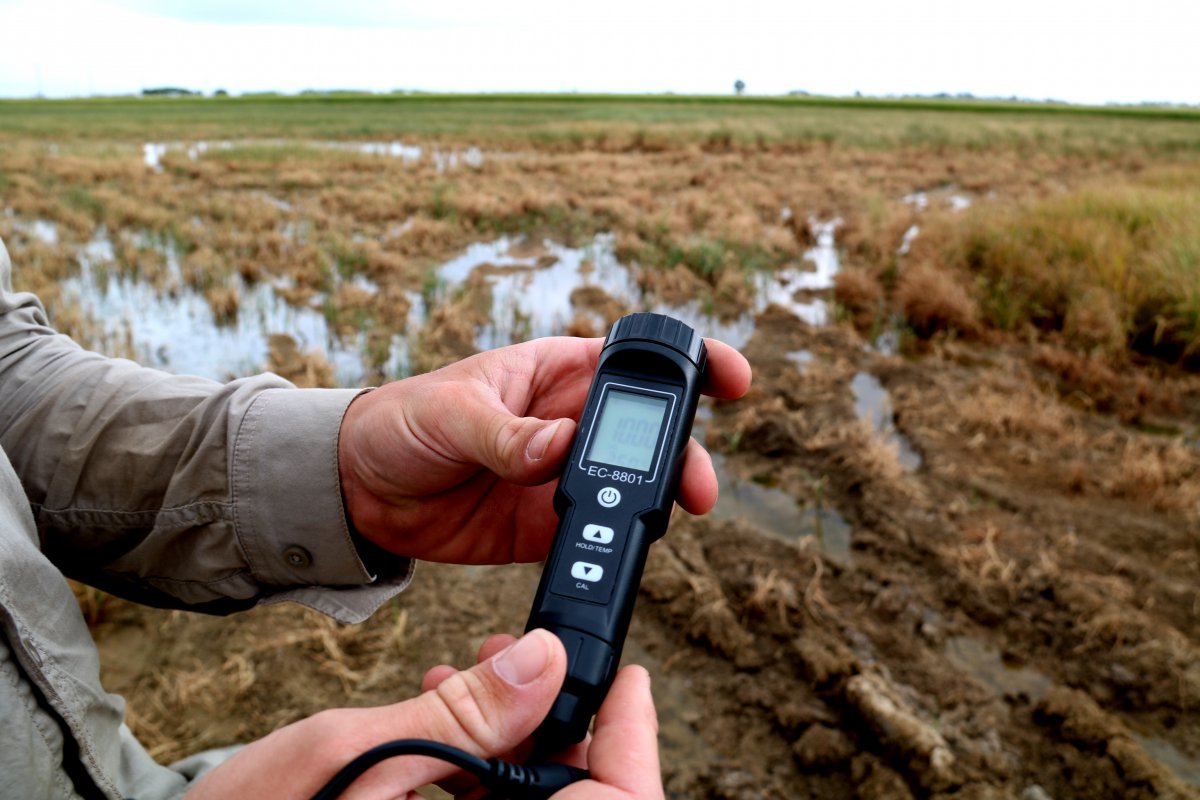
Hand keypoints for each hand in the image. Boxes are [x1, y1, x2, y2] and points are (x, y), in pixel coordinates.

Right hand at [184, 629, 663, 799]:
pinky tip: (435, 710)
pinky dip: (467, 761)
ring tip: (461, 673)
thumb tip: (540, 660)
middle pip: (570, 794)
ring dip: (504, 734)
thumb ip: (455, 717)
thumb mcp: (347, 757)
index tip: (626, 677)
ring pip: (523, 798)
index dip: (632, 741)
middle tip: (519, 657)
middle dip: (551, 719)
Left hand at [338, 335, 750, 562]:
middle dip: (685, 454)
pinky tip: (622, 556)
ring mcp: (563, 478)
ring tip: (661, 521)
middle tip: (696, 486)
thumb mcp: (450, 412)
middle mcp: (571, 424)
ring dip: (657, 504)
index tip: (732, 377)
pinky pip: (595, 537)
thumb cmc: (402, 421)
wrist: (357, 489)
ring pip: (634, 488)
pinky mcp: (547, 528)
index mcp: (554, 372)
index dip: (692, 362)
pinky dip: (614, 547)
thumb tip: (557, 447)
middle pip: (651, 433)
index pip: (634, 362)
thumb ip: (504, 433)